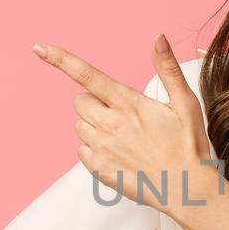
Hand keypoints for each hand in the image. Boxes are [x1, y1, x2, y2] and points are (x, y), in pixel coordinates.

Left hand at [33, 35, 217, 216]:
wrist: (188, 191)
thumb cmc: (189, 146)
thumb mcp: (185, 103)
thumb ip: (168, 69)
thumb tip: (157, 38)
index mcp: (129, 104)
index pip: (87, 75)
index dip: (61, 59)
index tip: (39, 48)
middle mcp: (110, 124)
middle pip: (80, 101)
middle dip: (94, 102)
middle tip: (121, 114)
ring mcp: (102, 148)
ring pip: (80, 126)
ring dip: (95, 126)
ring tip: (124, 137)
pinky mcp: (99, 170)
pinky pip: (81, 151)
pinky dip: (95, 150)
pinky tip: (119, 154)